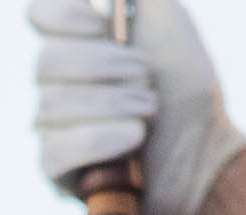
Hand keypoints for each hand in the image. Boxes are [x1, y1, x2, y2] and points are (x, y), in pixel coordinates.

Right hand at [26, 0, 244, 214]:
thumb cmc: (185, 88)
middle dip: (102, 66)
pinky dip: (101, 140)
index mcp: (79, 39)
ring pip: (53, 106)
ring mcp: (54, 125)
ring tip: (150, 111)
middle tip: (145, 75)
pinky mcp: (57, 168)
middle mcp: (59, 80)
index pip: (41, 14)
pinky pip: (57, 150)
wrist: (204, 154)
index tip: (100, 24)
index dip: (63, 15)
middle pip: (47, 62)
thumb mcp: (168, 21)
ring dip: (112, 105)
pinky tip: (133, 139)